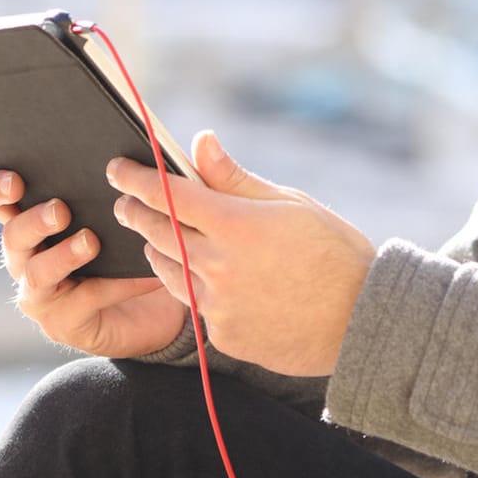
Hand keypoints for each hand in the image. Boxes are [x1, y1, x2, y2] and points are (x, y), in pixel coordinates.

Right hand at [0, 169, 187, 356]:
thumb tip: (205, 138)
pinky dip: (110, 287)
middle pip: (11, 234)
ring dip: (62, 255)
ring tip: (91, 241)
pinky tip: (142, 275)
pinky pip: (78, 303)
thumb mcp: (157, 203)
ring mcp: (42, 290)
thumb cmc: (144, 240)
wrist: (163, 302)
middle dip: (32, 220)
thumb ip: (176, 173)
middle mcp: (29, 252)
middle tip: (61, 210)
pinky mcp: (63, 321)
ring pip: (35, 273)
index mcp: (35, 214)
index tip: (14, 179)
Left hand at [106, 130, 376, 376]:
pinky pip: (194, 304)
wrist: (360, 323)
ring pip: (166, 271)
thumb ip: (235, 177)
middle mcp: (219, 266)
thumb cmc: (334, 252)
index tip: (117, 168)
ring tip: (158, 234)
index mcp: (236, 225)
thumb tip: (201, 142)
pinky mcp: (223, 335)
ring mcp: (218, 305)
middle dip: (135, 212)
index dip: (136, 179)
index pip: (169, 195)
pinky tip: (200, 274)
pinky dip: (191, 284)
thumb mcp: (290, 204)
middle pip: (157, 232)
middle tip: (125, 201)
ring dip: (156, 248)